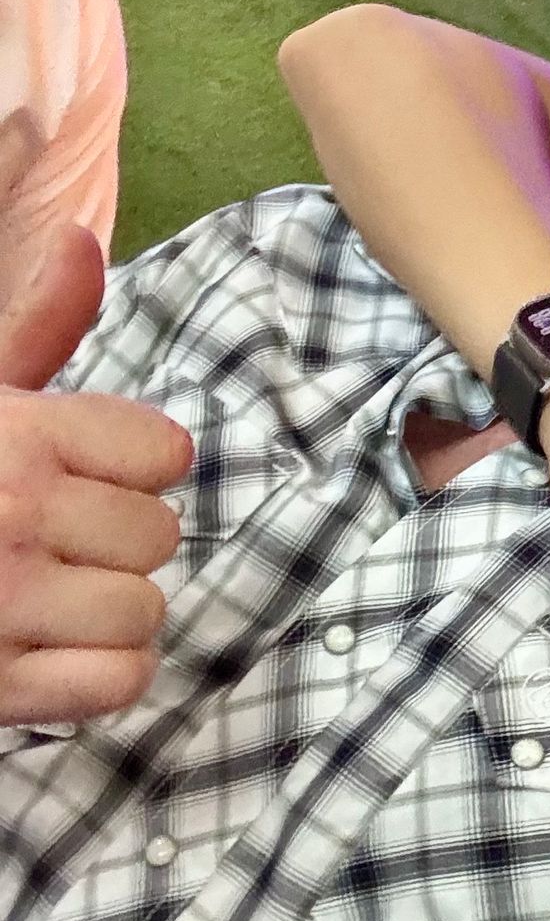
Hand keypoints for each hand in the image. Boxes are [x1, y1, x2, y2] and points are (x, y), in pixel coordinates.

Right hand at [0, 224, 192, 721]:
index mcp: (13, 433)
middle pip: (159, 534)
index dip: (131, 470)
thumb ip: (34, 329)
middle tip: (47, 545)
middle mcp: (10, 512)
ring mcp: (2, 604)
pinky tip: (51, 651)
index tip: (79, 479)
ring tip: (44, 599)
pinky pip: (119, 681)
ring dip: (106, 612)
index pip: (163, 452)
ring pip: (146, 610)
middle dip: (114, 543)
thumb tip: (84, 239)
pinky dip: (100, 674)